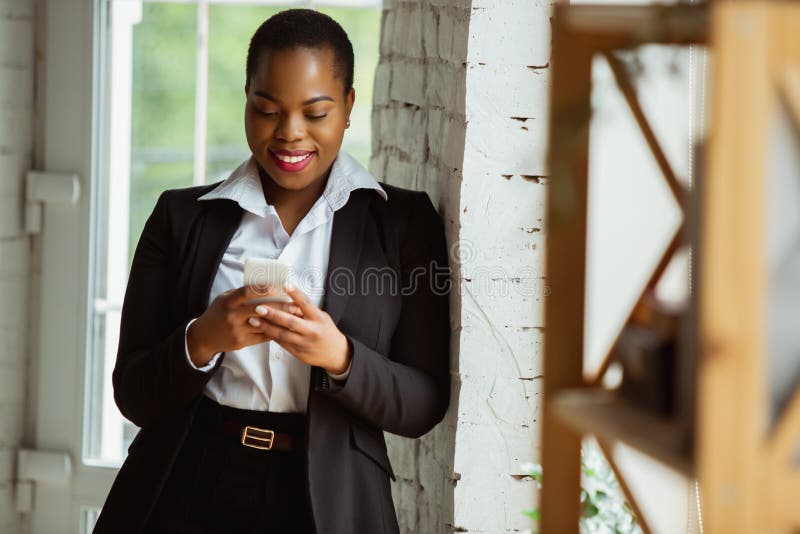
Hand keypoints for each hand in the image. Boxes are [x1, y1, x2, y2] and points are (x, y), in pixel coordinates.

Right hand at [187, 285, 302, 366]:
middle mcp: (233, 316)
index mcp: (228, 302)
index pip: (247, 292)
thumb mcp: (224, 299)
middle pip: (261, 309)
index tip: (277, 286)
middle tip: (295, 305)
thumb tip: (264, 285)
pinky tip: (285, 327)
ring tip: (295, 317)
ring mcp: (237, 330)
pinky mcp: (242, 342)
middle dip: (281, 307)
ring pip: (264, 324)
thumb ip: (241, 293)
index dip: (262, 289)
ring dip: (281, 321)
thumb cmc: (218, 313)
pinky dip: (275, 331)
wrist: (204, 337)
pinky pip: (262, 336)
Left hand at [252, 282, 351, 374]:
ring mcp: (304, 343)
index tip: (285, 284)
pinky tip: (260, 330)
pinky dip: (271, 336)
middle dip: (273, 314)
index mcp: (318, 318)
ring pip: (283, 335)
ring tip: (253, 320)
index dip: (296, 294)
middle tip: (258, 308)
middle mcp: (312, 331)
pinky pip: (282, 343)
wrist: (336, 354)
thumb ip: (306, 311)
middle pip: (290, 322)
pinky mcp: (298, 353)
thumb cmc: (326, 331)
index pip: (306, 304)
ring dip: (266, 327)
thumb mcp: (321, 317)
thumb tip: (287, 299)